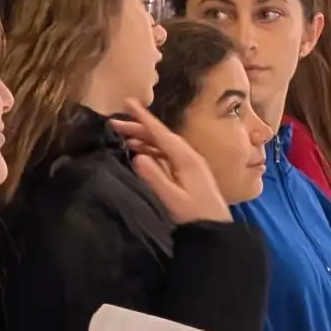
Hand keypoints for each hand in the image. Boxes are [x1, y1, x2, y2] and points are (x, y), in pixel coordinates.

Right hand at [114, 100, 231, 223]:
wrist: (215, 229)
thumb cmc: (195, 215)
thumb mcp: (172, 199)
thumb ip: (155, 177)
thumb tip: (136, 156)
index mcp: (186, 158)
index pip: (161, 133)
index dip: (143, 118)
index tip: (128, 102)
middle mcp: (189, 155)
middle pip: (160, 136)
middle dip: (138, 128)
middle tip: (115, 123)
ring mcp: (189, 162)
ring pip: (163, 144)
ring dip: (143, 138)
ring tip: (123, 136)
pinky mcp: (188, 171)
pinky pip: (166, 153)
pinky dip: (151, 149)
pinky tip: (140, 151)